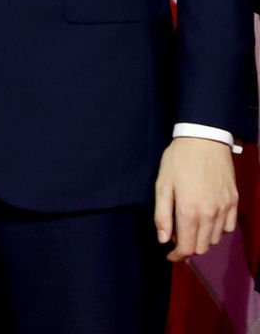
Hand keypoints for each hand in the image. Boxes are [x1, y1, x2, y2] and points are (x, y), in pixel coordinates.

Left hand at [154, 137, 237, 260]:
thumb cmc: (178, 161)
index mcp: (190, 212)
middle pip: (202, 247)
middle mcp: (211, 215)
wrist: (205, 140)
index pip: (187, 248)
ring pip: (215, 239)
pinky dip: (217, 229)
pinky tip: (206, 217)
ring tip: (190, 223)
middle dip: (188, 246)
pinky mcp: (234, 202)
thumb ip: (162, 215)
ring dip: (202, 237)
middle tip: (176, 233)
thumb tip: (164, 240)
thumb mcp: (162, 185)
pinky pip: (228, 227)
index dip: (177, 256)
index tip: (170, 255)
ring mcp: (225, 209)